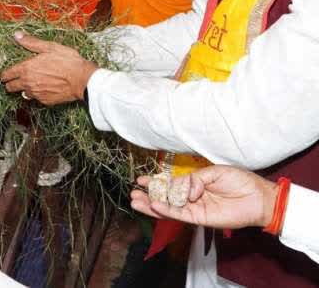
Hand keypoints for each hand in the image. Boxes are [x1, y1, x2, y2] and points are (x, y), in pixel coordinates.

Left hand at [0, 31, 98, 104]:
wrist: (83, 80)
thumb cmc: (68, 62)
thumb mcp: (49, 47)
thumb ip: (31, 43)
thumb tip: (17, 35)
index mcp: (26, 69)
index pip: (7, 75)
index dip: (4, 75)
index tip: (4, 75)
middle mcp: (28, 83)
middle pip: (10, 88)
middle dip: (11, 84)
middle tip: (16, 80)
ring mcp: (37, 94)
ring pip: (24, 94)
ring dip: (25, 89)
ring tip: (33, 83)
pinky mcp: (45, 101)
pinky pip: (37, 99)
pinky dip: (39, 94)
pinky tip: (46, 88)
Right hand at [131, 166, 277, 229]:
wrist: (258, 197)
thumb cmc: (240, 181)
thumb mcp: (214, 172)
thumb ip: (195, 179)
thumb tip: (183, 189)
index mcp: (194, 184)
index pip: (170, 184)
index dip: (156, 182)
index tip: (141, 180)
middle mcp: (191, 197)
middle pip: (165, 198)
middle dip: (148, 195)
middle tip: (133, 193)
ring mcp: (194, 208)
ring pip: (168, 208)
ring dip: (151, 205)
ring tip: (135, 201)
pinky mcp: (200, 218)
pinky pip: (179, 215)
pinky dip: (166, 211)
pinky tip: (154, 206)